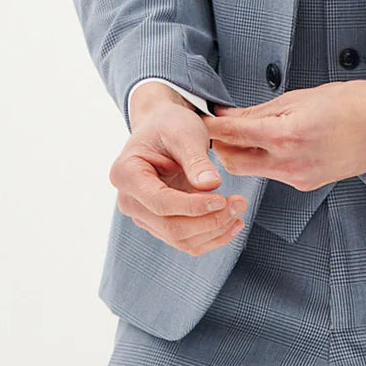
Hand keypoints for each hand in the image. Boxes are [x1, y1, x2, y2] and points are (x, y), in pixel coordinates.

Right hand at [110, 99, 247, 255]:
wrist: (164, 128)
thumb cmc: (170, 125)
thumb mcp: (184, 133)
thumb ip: (196, 160)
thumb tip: (211, 185)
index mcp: (125, 174)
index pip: (160, 202)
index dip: (193, 206)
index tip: (222, 199)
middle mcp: (128, 200)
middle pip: (170, 227)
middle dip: (209, 221)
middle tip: (240, 203)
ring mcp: (143, 215)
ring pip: (180, 240)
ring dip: (213, 231)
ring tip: (239, 210)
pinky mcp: (159, 224)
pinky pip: (186, 240)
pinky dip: (211, 236)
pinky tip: (233, 223)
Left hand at [207, 74, 365, 189]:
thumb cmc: (350, 102)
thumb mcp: (299, 98)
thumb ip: (258, 112)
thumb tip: (227, 115)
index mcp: (284, 135)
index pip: (231, 135)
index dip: (209, 128)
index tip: (197, 121)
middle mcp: (289, 163)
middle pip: (234, 163)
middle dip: (222, 147)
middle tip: (218, 129)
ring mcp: (299, 178)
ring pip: (254, 170)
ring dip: (244, 154)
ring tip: (247, 133)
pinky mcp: (309, 185)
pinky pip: (276, 174)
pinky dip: (267, 160)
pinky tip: (276, 144)